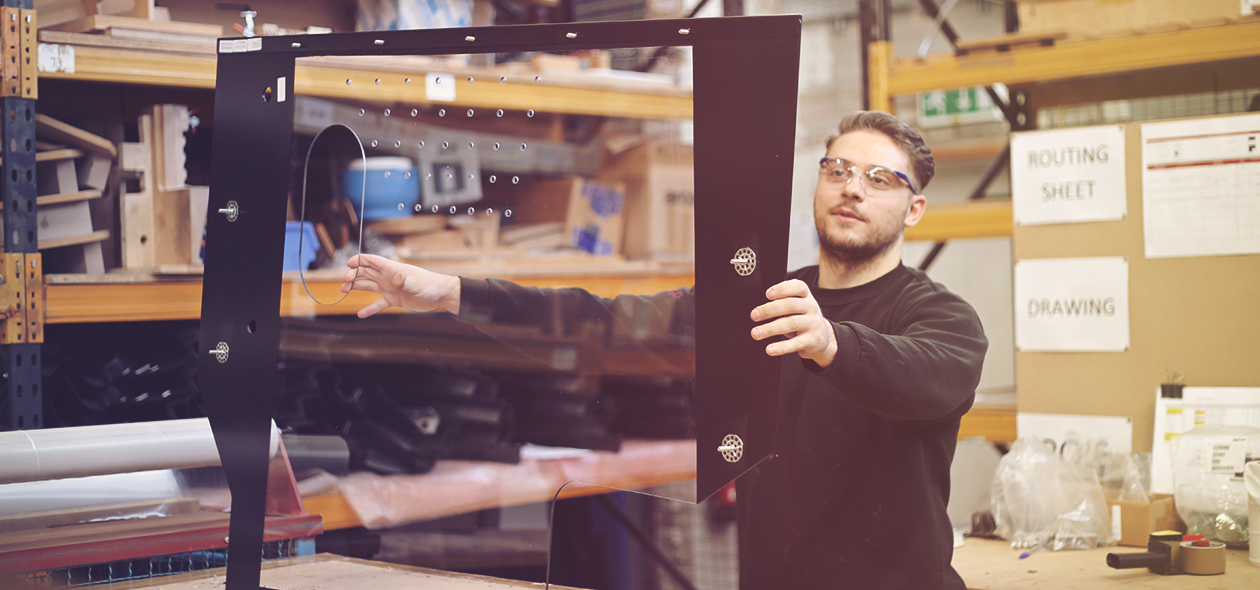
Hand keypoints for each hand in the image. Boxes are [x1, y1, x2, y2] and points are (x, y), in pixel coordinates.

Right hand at [340, 253, 460, 317]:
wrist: (440, 296)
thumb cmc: (430, 286)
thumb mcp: (416, 283)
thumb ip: (405, 281)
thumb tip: (397, 278)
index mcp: (393, 269)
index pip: (373, 261)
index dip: (360, 260)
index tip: (348, 263)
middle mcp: (389, 277)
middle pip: (367, 273)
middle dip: (354, 275)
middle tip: (345, 281)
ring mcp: (390, 288)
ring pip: (369, 286)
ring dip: (356, 287)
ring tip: (343, 290)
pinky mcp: (394, 300)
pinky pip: (378, 304)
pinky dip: (370, 309)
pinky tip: (361, 314)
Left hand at [750, 279, 837, 366]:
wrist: (823, 338)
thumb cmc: (802, 318)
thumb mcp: (796, 306)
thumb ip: (781, 302)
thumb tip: (759, 310)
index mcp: (806, 296)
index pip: (798, 287)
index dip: (782, 289)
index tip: (768, 294)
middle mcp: (811, 307)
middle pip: (791, 305)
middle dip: (770, 310)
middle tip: (754, 316)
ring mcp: (813, 324)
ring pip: (791, 324)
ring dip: (771, 328)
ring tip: (756, 333)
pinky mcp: (813, 340)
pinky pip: (796, 343)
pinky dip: (781, 347)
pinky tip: (770, 349)